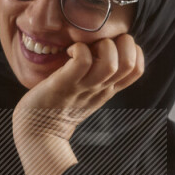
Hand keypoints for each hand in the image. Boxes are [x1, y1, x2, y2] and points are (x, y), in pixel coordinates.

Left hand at [12, 33, 144, 142]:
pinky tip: (69, 51)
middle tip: (99, 44)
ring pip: (110, 62)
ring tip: (84, 47)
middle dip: (120, 43)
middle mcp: (100, 89)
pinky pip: (82, 61)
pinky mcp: (63, 84)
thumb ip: (99, 74)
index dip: (133, 50)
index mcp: (108, 90)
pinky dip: (79, 49)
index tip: (113, 47)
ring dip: (101, 45)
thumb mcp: (88, 92)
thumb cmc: (59, 105)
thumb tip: (106, 47)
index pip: (137, 69)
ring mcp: (83, 87)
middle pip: (129, 63)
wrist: (37, 131)